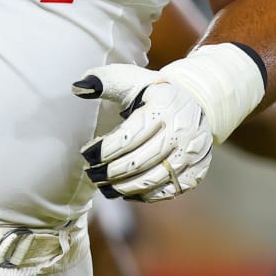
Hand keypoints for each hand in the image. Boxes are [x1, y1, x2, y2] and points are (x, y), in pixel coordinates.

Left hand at [76, 44, 264, 201]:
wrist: (194, 103)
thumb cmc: (153, 93)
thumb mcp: (131, 80)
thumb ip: (104, 81)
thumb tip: (77, 87)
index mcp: (165, 106)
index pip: (131, 135)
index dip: (106, 149)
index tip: (86, 154)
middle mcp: (183, 131)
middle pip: (142, 161)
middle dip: (112, 172)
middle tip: (92, 174)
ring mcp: (193, 153)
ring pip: (155, 179)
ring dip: (125, 187)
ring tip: (104, 187)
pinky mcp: (197, 170)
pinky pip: (170, 190)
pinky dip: (146, 195)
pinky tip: (127, 192)